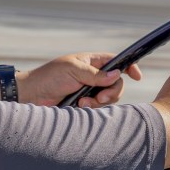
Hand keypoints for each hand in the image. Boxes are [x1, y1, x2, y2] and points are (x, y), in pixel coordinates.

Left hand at [16, 52, 142, 106]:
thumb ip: (95, 74)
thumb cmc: (49, 77)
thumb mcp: (72, 70)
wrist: (32, 95)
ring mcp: (89, 89)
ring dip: (100, 101)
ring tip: (83, 102)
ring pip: (109, 97)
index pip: (116, 60)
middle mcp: (93, 75)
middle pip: (116, 83)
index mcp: (91, 61)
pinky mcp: (84, 103)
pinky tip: (79, 107)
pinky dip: (92, 108)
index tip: (137, 76)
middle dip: (112, 92)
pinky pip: (98, 108)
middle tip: (100, 98)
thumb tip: (117, 74)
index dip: (129, 66)